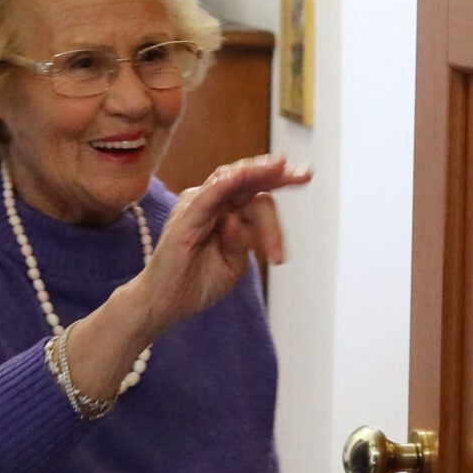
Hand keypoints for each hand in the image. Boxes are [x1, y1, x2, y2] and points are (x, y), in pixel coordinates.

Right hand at [134, 155, 313, 335]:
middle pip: (250, 182)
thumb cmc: (197, 282)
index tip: (306, 177)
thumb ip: (243, 242)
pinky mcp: (186, 217)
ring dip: (258, 173)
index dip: (281, 184)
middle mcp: (213, 203)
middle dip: (278, 174)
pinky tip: (243, 176)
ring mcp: (198, 206)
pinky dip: (226, 184)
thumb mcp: (234, 264)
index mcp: (227, 212)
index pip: (258, 193)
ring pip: (232, 182)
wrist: (166, 303)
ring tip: (282, 169)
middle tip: (304, 174)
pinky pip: (208, 196)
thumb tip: (240, 224)